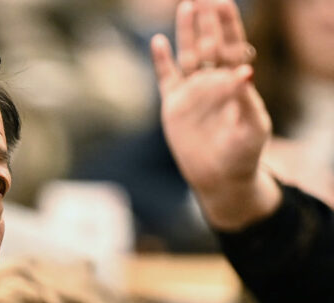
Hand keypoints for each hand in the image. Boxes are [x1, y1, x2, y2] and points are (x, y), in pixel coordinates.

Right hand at [151, 0, 280, 229]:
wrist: (220, 177)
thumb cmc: (243, 153)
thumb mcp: (252, 127)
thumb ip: (246, 99)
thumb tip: (244, 71)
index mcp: (236, 84)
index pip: (232, 47)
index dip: (228, 25)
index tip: (223, 3)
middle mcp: (213, 83)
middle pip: (210, 45)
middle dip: (208, 22)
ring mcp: (193, 92)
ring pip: (188, 55)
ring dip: (187, 33)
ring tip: (186, 7)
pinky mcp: (174, 105)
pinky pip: (166, 78)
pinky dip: (161, 61)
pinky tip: (157, 42)